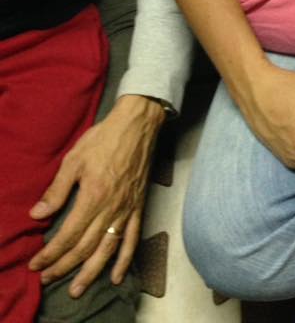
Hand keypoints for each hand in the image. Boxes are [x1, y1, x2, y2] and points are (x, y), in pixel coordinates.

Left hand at [28, 95, 164, 296]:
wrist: (138, 125)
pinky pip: (133, 238)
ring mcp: (127, 209)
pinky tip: (116, 276)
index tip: (36, 264)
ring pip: (107, 249)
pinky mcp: (139, 206)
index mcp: (93, 196)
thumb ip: (57, 190)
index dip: (51, 253)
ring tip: (77, 289)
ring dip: (91, 272)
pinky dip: (125, 260)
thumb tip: (37, 214)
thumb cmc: (104, 139)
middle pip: (85, 247)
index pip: (68, 235)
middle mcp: (111, 208)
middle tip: (48, 278)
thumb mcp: (74, 159)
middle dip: (64, 266)